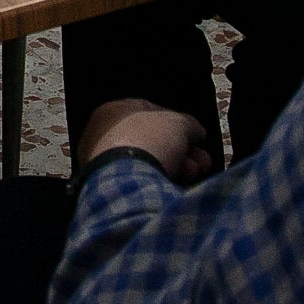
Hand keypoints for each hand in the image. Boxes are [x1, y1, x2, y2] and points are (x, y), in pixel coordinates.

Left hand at [75, 98, 214, 182]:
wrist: (128, 182)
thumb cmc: (146, 142)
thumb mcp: (177, 122)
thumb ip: (189, 124)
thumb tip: (196, 132)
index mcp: (111, 112)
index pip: (150, 113)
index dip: (177, 123)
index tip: (194, 135)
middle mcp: (103, 138)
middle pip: (153, 142)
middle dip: (182, 151)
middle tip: (200, 160)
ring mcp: (105, 167)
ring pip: (150, 164)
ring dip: (178, 168)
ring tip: (193, 173)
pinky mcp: (113, 190)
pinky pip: (144, 184)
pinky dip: (163, 185)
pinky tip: (180, 188)